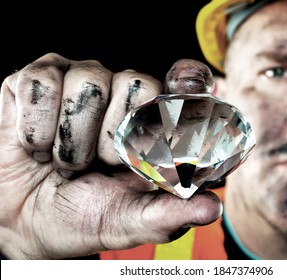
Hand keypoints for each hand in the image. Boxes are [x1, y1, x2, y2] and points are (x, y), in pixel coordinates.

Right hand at [0, 53, 221, 258]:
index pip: (184, 82)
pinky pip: (41, 86)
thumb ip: (170, 213)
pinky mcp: (38, 79)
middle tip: (98, 165)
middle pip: (137, 84)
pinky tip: (39, 147)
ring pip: (89, 84)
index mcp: (152, 121)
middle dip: (114, 138)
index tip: (188, 94)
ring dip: (73, 140)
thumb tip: (214, 206)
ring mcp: (81, 80)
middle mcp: (121, 92)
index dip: (189, 84)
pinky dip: (36, 130)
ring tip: (67, 161)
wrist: (26, 222)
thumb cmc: (85, 215)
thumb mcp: (131, 220)